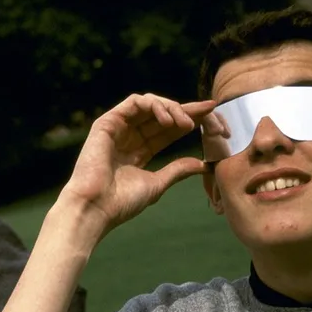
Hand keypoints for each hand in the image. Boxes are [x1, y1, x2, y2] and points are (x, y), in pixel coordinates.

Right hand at [58, 94, 217, 241]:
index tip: (216, 119)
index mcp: (139, 151)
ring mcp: (117, 128)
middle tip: (211, 115)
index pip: (169, 130)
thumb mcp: (156, 184)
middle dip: (189, 111)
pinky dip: (155, 105)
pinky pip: (135, 102)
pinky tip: (168, 120)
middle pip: (163, 115)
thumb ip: (177, 170)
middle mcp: (128, 136)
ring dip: (173, 108)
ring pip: (151, 104)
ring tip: (187, 124)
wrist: (95, 208)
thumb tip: (202, 163)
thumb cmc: (121, 203)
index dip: (191, 121)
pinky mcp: (107, 122)